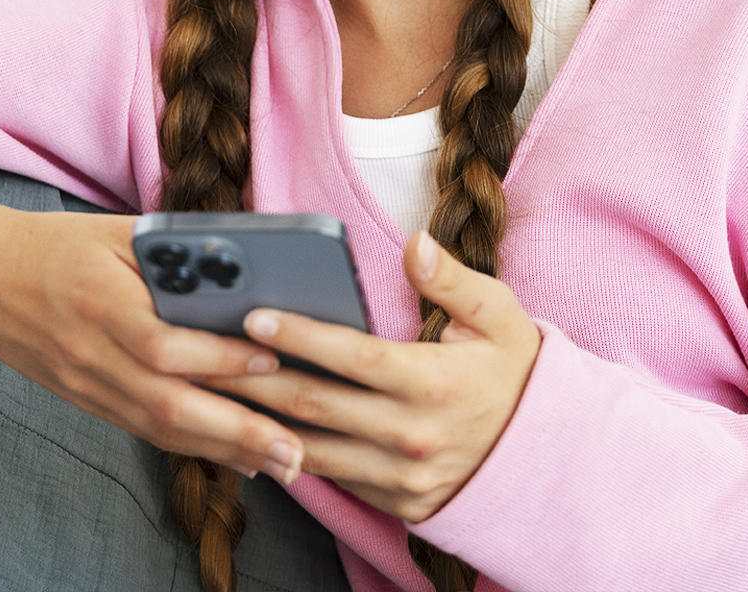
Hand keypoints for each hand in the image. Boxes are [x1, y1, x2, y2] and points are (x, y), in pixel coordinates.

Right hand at [0, 195, 304, 478]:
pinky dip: (193, 445)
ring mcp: (82, 383)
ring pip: (158, 427)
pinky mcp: (83, 399)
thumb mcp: (116, 231)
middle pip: (166, 402)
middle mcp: (87, 351)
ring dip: (224, 450)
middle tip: (293, 447)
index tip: (272, 361)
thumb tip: (253, 268)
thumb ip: (178, 251)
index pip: (162, 343)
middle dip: (235, 430)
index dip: (218, 358)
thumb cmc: (55, 244)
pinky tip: (237, 456)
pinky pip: (143, 429)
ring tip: (281, 463)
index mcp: (97, 300)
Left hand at [205, 231, 539, 520]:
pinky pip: (329, 477)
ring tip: (212, 394)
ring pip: (309, 447)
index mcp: (435, 383)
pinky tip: (254, 429)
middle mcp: (412, 435)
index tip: (254, 316)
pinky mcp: (395, 502)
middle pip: (314, 404)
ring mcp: (401, 476)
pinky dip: (288, 452)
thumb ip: (453, 280)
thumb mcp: (499, 317)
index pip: (353, 357)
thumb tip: (414, 243)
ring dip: (256, 420)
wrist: (545, 454)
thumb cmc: (514, 373)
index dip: (301, 336)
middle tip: (203, 355)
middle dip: (253, 378)